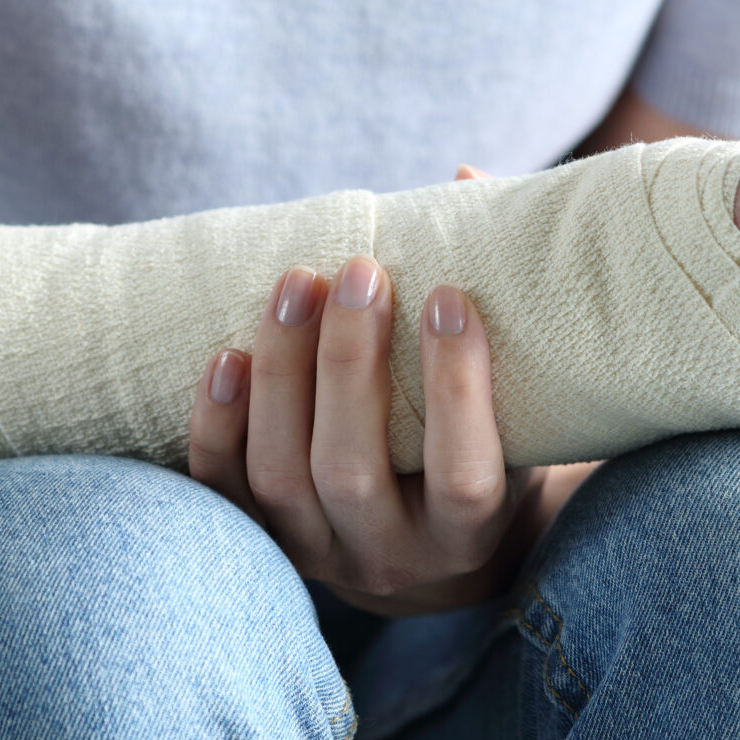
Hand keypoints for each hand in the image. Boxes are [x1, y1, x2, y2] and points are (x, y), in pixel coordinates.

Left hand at [184, 258, 585, 615]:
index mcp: (472, 534)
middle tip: (356, 269)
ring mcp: (321, 556)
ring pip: (281, 477)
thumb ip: (508, 306)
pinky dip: (216, 427)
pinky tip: (225, 356)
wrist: (431, 559)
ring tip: (293, 285)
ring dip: (280, 376)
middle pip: (352, 471)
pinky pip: (224, 496)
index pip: (463, 473)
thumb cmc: (489, 450)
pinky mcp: (266, 545)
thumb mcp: (523, 405)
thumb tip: (464, 179)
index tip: (449, 295)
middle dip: (346, 363)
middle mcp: (393, 558)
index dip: (455, 387)